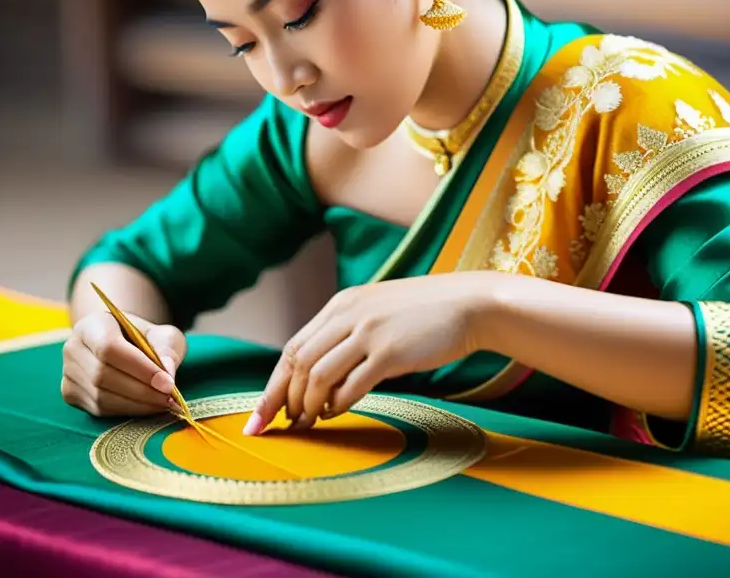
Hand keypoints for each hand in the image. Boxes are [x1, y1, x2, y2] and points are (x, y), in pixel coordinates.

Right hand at [61, 310, 186, 416]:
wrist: (122, 345)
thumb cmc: (144, 338)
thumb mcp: (162, 334)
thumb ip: (167, 349)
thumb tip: (168, 375)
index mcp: (92, 324)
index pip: (109, 347)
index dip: (139, 368)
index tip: (167, 383)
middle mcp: (73, 347)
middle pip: (102, 375)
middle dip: (141, 390)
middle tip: (169, 398)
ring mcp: (68, 372)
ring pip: (101, 396)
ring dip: (137, 404)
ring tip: (164, 404)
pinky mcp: (70, 393)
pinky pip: (99, 409)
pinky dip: (128, 411)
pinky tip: (148, 407)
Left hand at [243, 273, 494, 434]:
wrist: (470, 304)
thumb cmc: (427, 313)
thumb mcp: (378, 311)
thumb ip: (349, 333)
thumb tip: (321, 375)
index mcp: (342, 304)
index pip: (293, 347)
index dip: (273, 384)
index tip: (260, 414)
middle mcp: (349, 315)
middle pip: (297, 362)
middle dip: (281, 400)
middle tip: (278, 426)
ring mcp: (369, 332)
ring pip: (317, 375)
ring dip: (308, 405)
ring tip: (309, 423)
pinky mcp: (390, 352)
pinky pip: (351, 385)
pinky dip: (338, 404)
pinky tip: (338, 413)